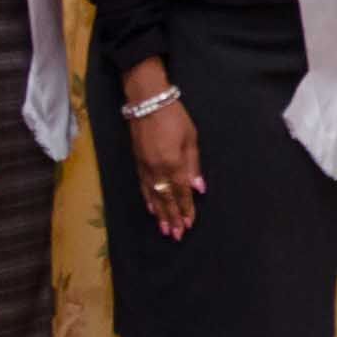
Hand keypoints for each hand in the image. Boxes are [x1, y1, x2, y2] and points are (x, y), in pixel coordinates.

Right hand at [127, 75, 206, 240]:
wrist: (147, 101)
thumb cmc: (174, 117)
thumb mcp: (191, 138)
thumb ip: (193, 165)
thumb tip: (199, 188)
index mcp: (173, 164)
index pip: (181, 192)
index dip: (186, 209)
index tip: (189, 224)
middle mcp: (157, 169)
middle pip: (166, 198)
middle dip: (172, 217)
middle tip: (176, 235)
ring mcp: (145, 167)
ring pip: (153, 195)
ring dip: (160, 213)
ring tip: (164, 229)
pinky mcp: (137, 162)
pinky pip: (143, 186)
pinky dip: (148, 199)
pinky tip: (151, 208)